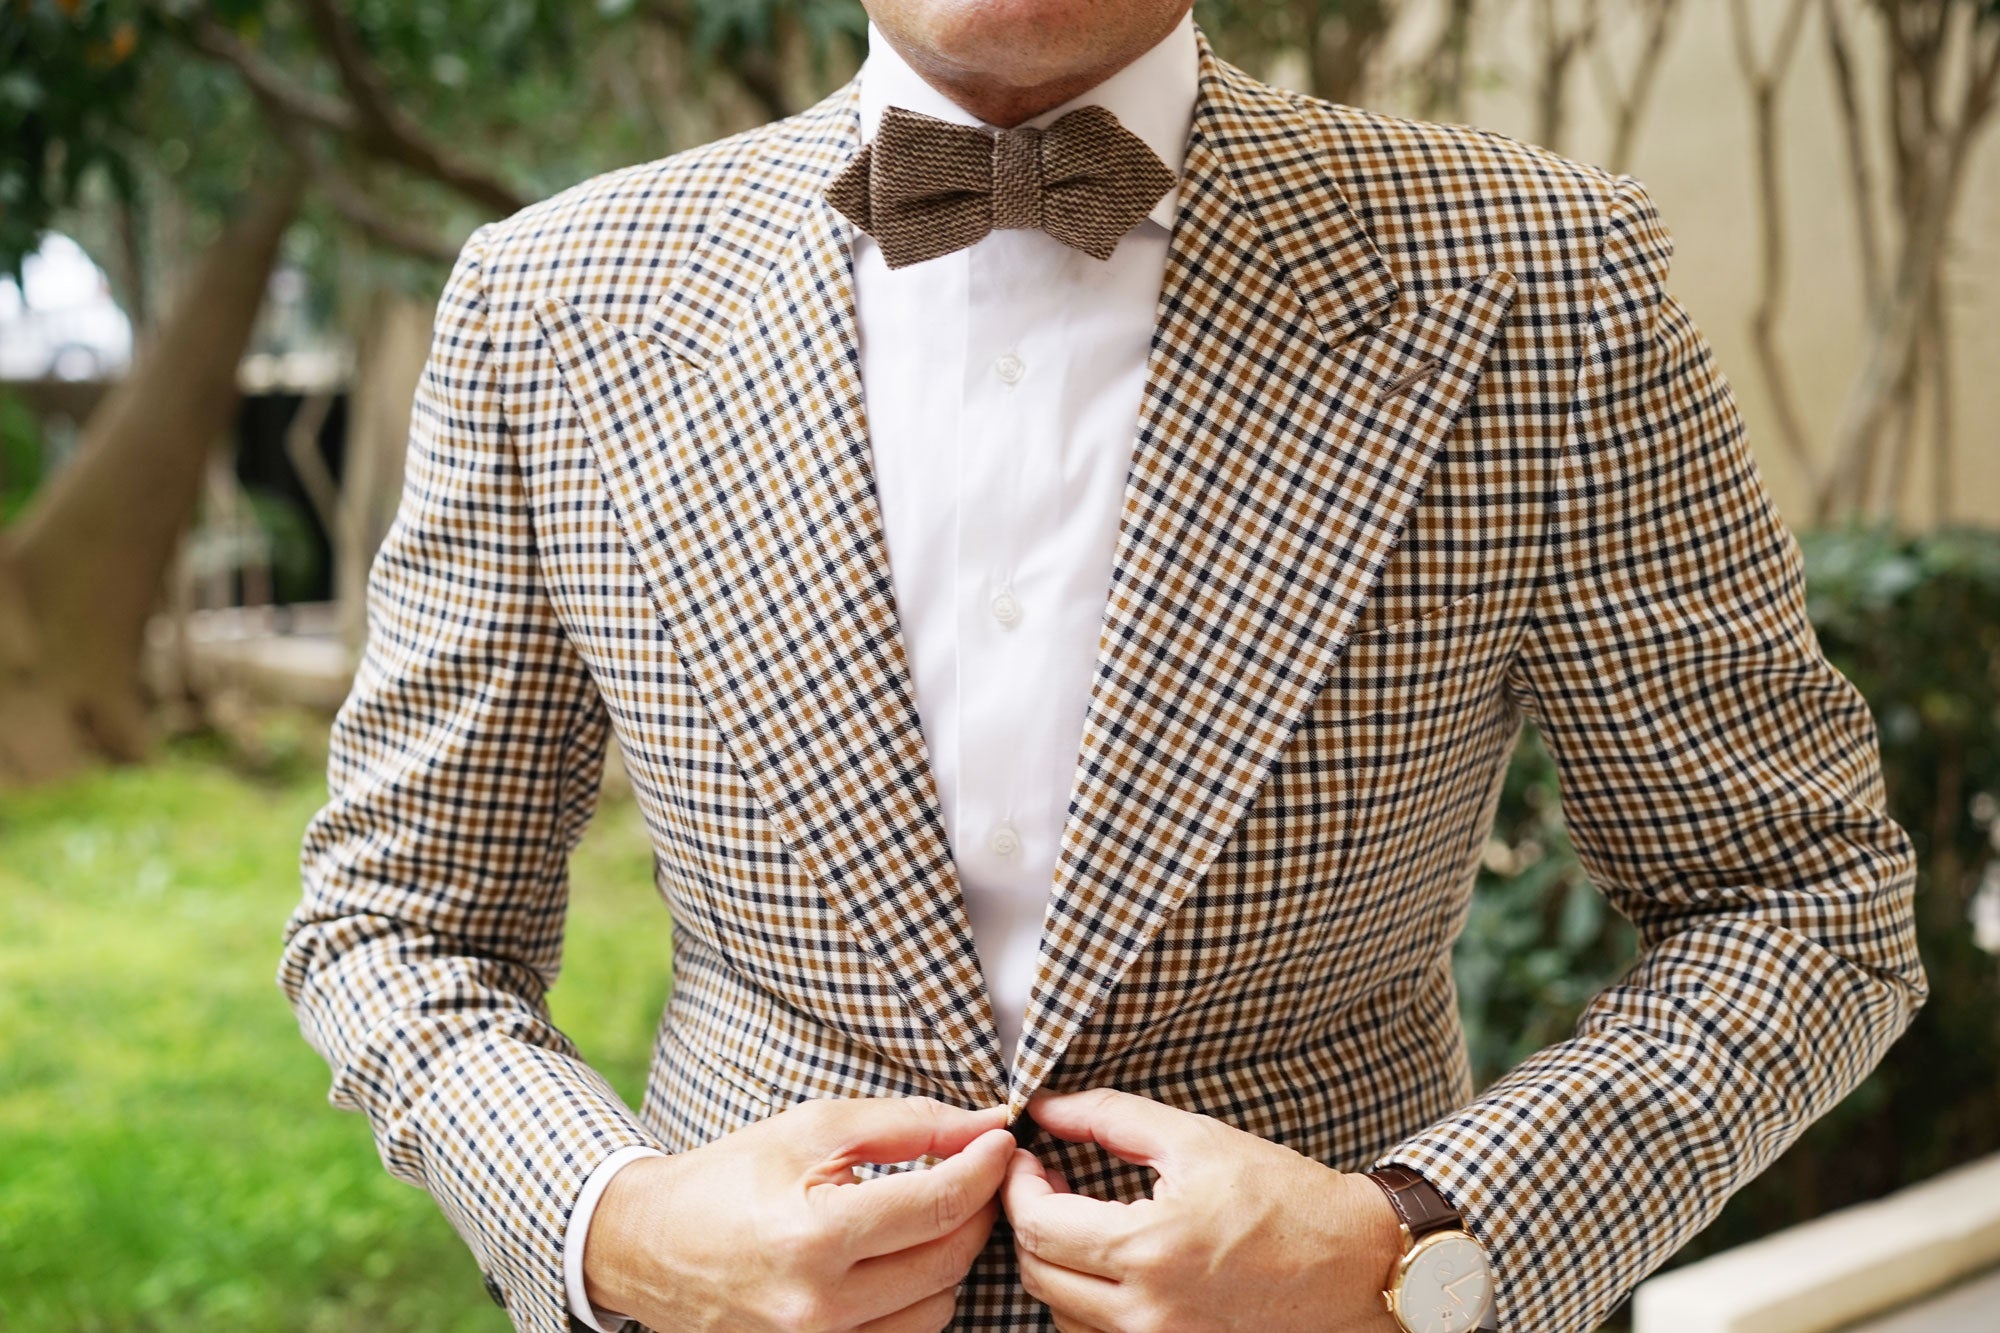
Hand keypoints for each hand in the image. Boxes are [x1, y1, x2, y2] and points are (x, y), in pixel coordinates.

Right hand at [585, 1096, 1013, 1330]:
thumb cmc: (732, 1177)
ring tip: (929, 1216)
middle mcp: (817, 1307)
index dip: (983, 1167)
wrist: (650, 1245)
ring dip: (949, 1258)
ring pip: (937, 1309)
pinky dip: (918, 1298)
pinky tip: (902, 1261)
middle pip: (947, 1261)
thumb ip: (908, 1123)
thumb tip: (984, 1125)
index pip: (938, 1206)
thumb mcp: (814, 1128)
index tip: (1001, 1140)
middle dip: (975, 1209)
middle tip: (974, 1172)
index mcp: (813, 1236)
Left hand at [1002, 1088, 1404, 1332]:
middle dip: (1029, 1222)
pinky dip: (1085, 1301)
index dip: (1017, 1187)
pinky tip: (1109, 1261)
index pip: (1037, 1227)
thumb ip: (1111, 1117)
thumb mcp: (1196, 1138)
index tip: (1029, 1159)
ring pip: (1060, 1312)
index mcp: (1148, 1250)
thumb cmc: (1284, 1198)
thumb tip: (1047, 1106)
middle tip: (1049, 1181)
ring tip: (1080, 1219)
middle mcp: (1147, 1312)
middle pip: (1037, 1274)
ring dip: (1055, 1263)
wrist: (1356, 1264)